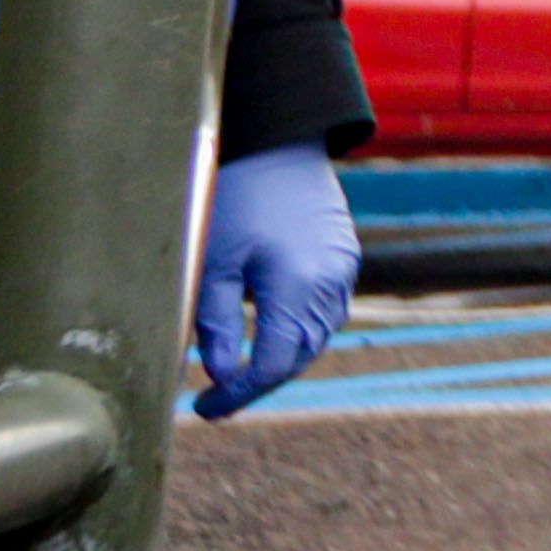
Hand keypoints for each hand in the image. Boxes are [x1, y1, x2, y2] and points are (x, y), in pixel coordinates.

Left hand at [191, 141, 359, 418]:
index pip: (274, 364)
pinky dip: (300, 332)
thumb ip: (216, 323)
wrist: (281, 143)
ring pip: (317, 337)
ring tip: (240, 370)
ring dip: (282, 359)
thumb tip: (217, 377)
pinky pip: (326, 312)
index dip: (239, 394)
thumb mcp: (213, 261)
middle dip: (260, 381)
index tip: (204, 408)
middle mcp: (331, 284)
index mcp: (298, 286)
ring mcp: (344, 271)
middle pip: (300, 356)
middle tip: (217, 397)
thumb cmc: (238, 197)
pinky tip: (272, 332)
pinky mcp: (346, 258)